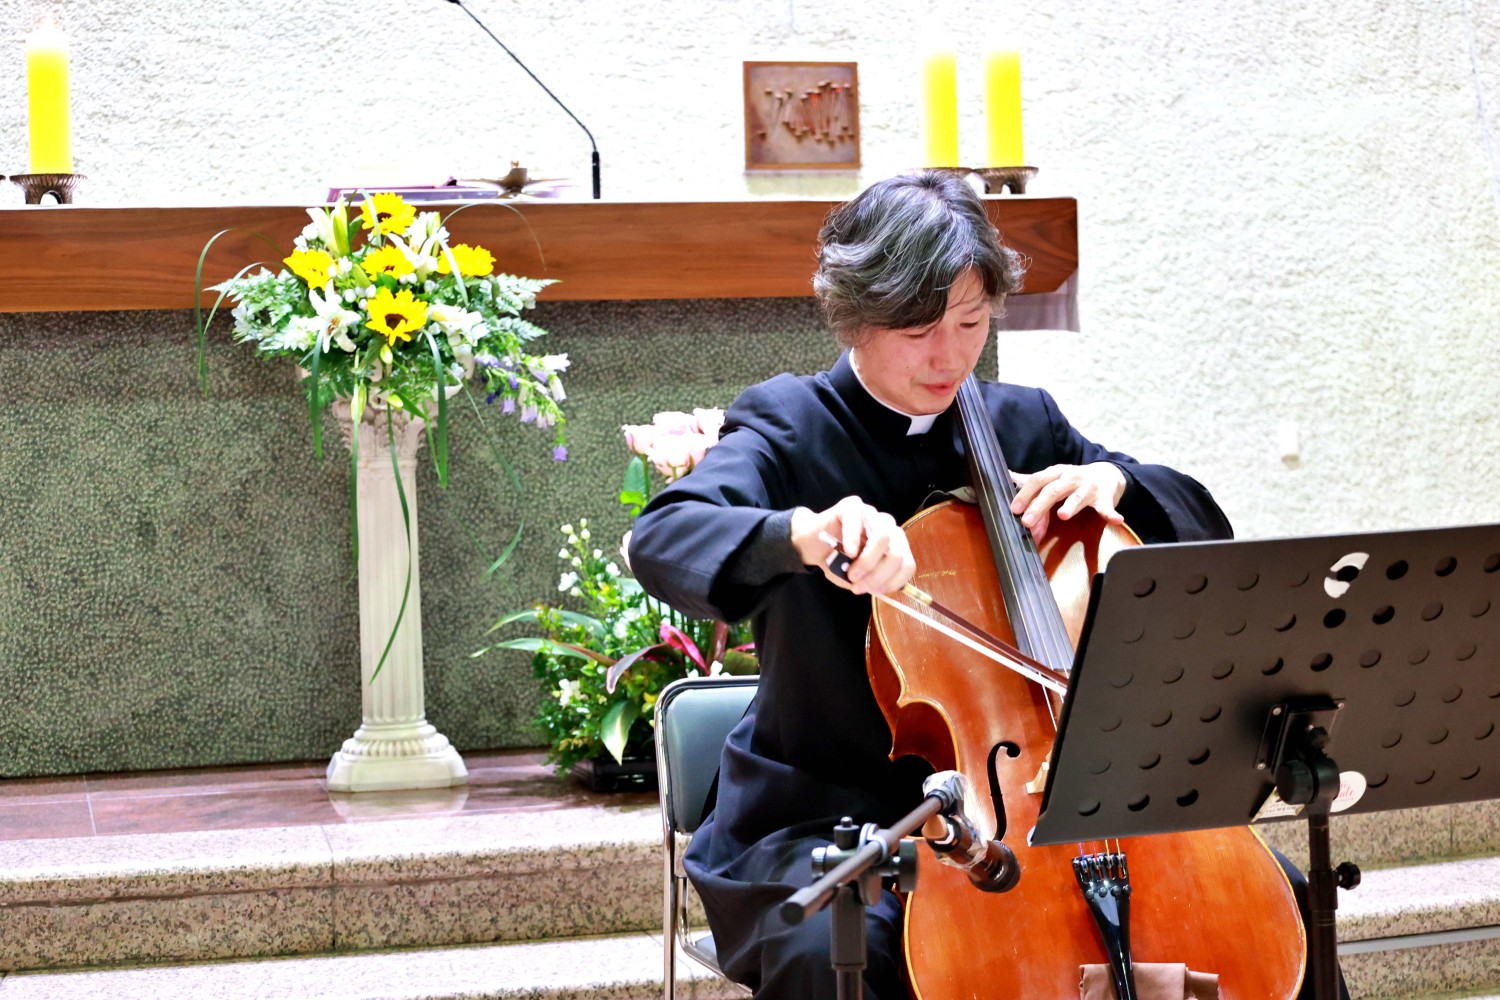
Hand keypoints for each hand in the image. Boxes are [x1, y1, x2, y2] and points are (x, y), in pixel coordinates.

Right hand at [789, 496, 915, 595]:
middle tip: (858, 586)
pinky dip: (853, 540)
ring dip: (868, 561)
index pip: (907, 563)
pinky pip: (858, 521)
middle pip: (897, 552)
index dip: (894, 580)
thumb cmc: (836, 560)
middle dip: (879, 574)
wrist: (810, 545)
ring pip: (883, 537)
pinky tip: (848, 553)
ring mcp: (871, 515)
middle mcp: (887, 529)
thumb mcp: (856, 578)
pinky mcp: (852, 506)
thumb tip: (878, 588)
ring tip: (851, 573)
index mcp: (894, 546)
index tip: (876, 591)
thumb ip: (870, 582)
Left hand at [1010, 462, 1126, 541]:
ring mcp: (1089, 487)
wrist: (1107, 474)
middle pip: (1053, 490)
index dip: (1025, 494)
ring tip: (1063, 514)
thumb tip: (1007, 475)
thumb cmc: (1074, 479)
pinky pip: (1107, 506)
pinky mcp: (1106, 497)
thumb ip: (1032, 480)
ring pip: (1078, 496)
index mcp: (1056, 473)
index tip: (1015, 509)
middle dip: (1039, 505)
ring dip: (1071, 505)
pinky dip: (1111, 513)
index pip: (1037, 481)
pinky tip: (1115, 519)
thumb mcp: (1053, 477)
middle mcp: (1071, 477)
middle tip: (1028, 521)